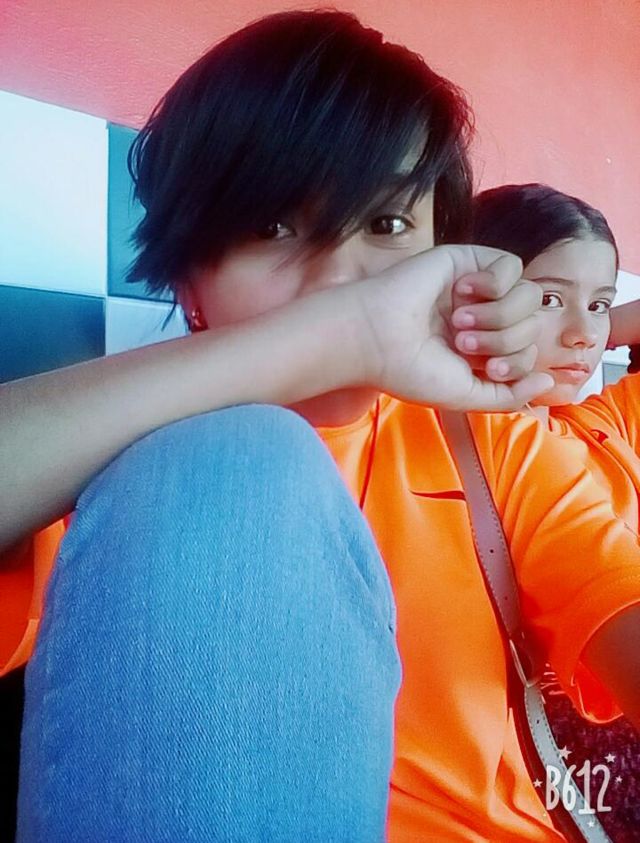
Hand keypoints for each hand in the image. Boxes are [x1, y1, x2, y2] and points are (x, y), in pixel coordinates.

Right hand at [356, 244, 553, 410]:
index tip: (485, 368)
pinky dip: (495, 283)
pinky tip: (463, 292)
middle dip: (505, 340)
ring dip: (500, 314)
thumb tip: (546, 383)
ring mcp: (478, 290)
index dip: (517, 362)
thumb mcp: (466, 396)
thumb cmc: (411, 370)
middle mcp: (484, 319)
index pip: (529, 352)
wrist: (377, 339)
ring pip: (528, 296)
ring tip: (460, 321)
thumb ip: (509, 396)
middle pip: (532, 325)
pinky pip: (511, 266)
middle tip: (462, 343)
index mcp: (483, 350)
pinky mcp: (469, 261)